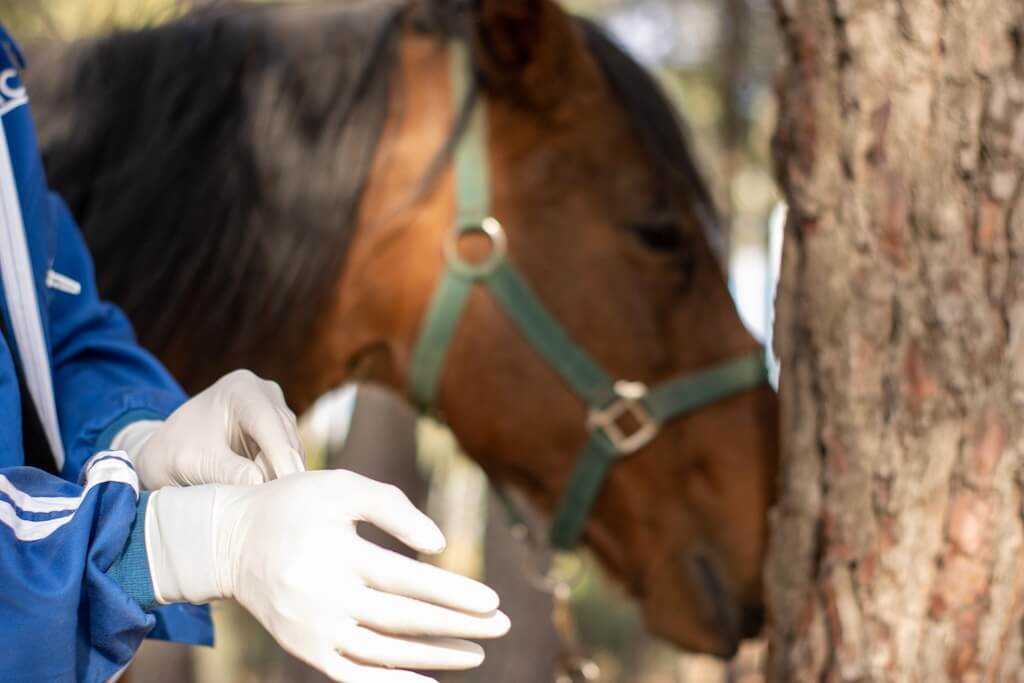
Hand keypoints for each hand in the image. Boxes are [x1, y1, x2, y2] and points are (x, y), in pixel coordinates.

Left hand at [115, 369, 304, 487]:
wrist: (170, 451)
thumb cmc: (177, 451)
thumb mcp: (195, 461)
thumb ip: (227, 470)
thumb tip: (259, 484)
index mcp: (242, 390)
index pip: (267, 422)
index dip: (280, 455)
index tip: (288, 486)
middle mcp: (266, 396)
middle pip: (284, 437)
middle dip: (281, 471)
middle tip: (276, 507)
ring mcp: (276, 413)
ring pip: (291, 450)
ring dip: (280, 477)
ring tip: (267, 506)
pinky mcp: (280, 433)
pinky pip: (288, 458)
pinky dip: (278, 477)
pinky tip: (267, 497)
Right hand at [145, 470, 509, 682]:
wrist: (231, 542)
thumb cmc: (297, 505)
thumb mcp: (342, 487)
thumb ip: (392, 505)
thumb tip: (439, 544)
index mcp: (337, 554)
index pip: (407, 580)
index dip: (452, 593)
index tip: (493, 601)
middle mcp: (325, 598)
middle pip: (404, 620)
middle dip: (459, 625)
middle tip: (504, 625)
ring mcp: (314, 631)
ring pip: (385, 653)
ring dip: (436, 657)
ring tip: (478, 653)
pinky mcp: (305, 650)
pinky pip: (353, 677)